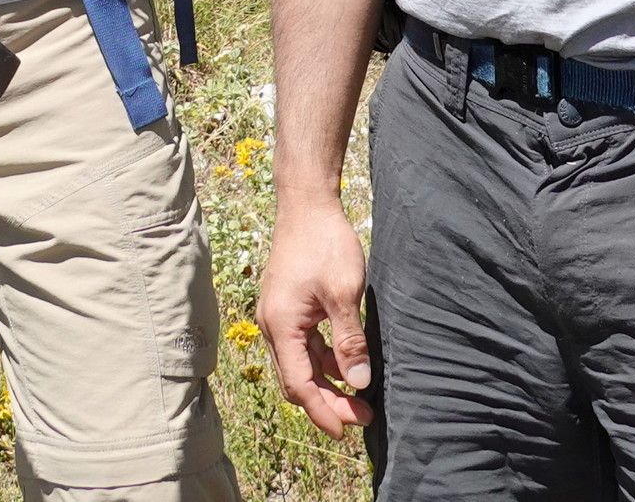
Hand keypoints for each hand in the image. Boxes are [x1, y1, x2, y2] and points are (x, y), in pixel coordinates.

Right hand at [257, 198, 374, 437]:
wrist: (307, 204)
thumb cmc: (325, 243)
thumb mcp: (345, 293)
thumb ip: (349, 341)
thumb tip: (359, 383)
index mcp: (281, 326)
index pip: (299, 384)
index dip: (323, 411)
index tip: (347, 430)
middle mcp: (272, 326)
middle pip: (296, 380)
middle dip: (327, 403)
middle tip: (361, 417)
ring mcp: (279, 317)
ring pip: (300, 364)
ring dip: (327, 384)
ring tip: (359, 397)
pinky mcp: (288, 308)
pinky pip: (303, 346)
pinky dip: (323, 361)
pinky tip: (346, 366)